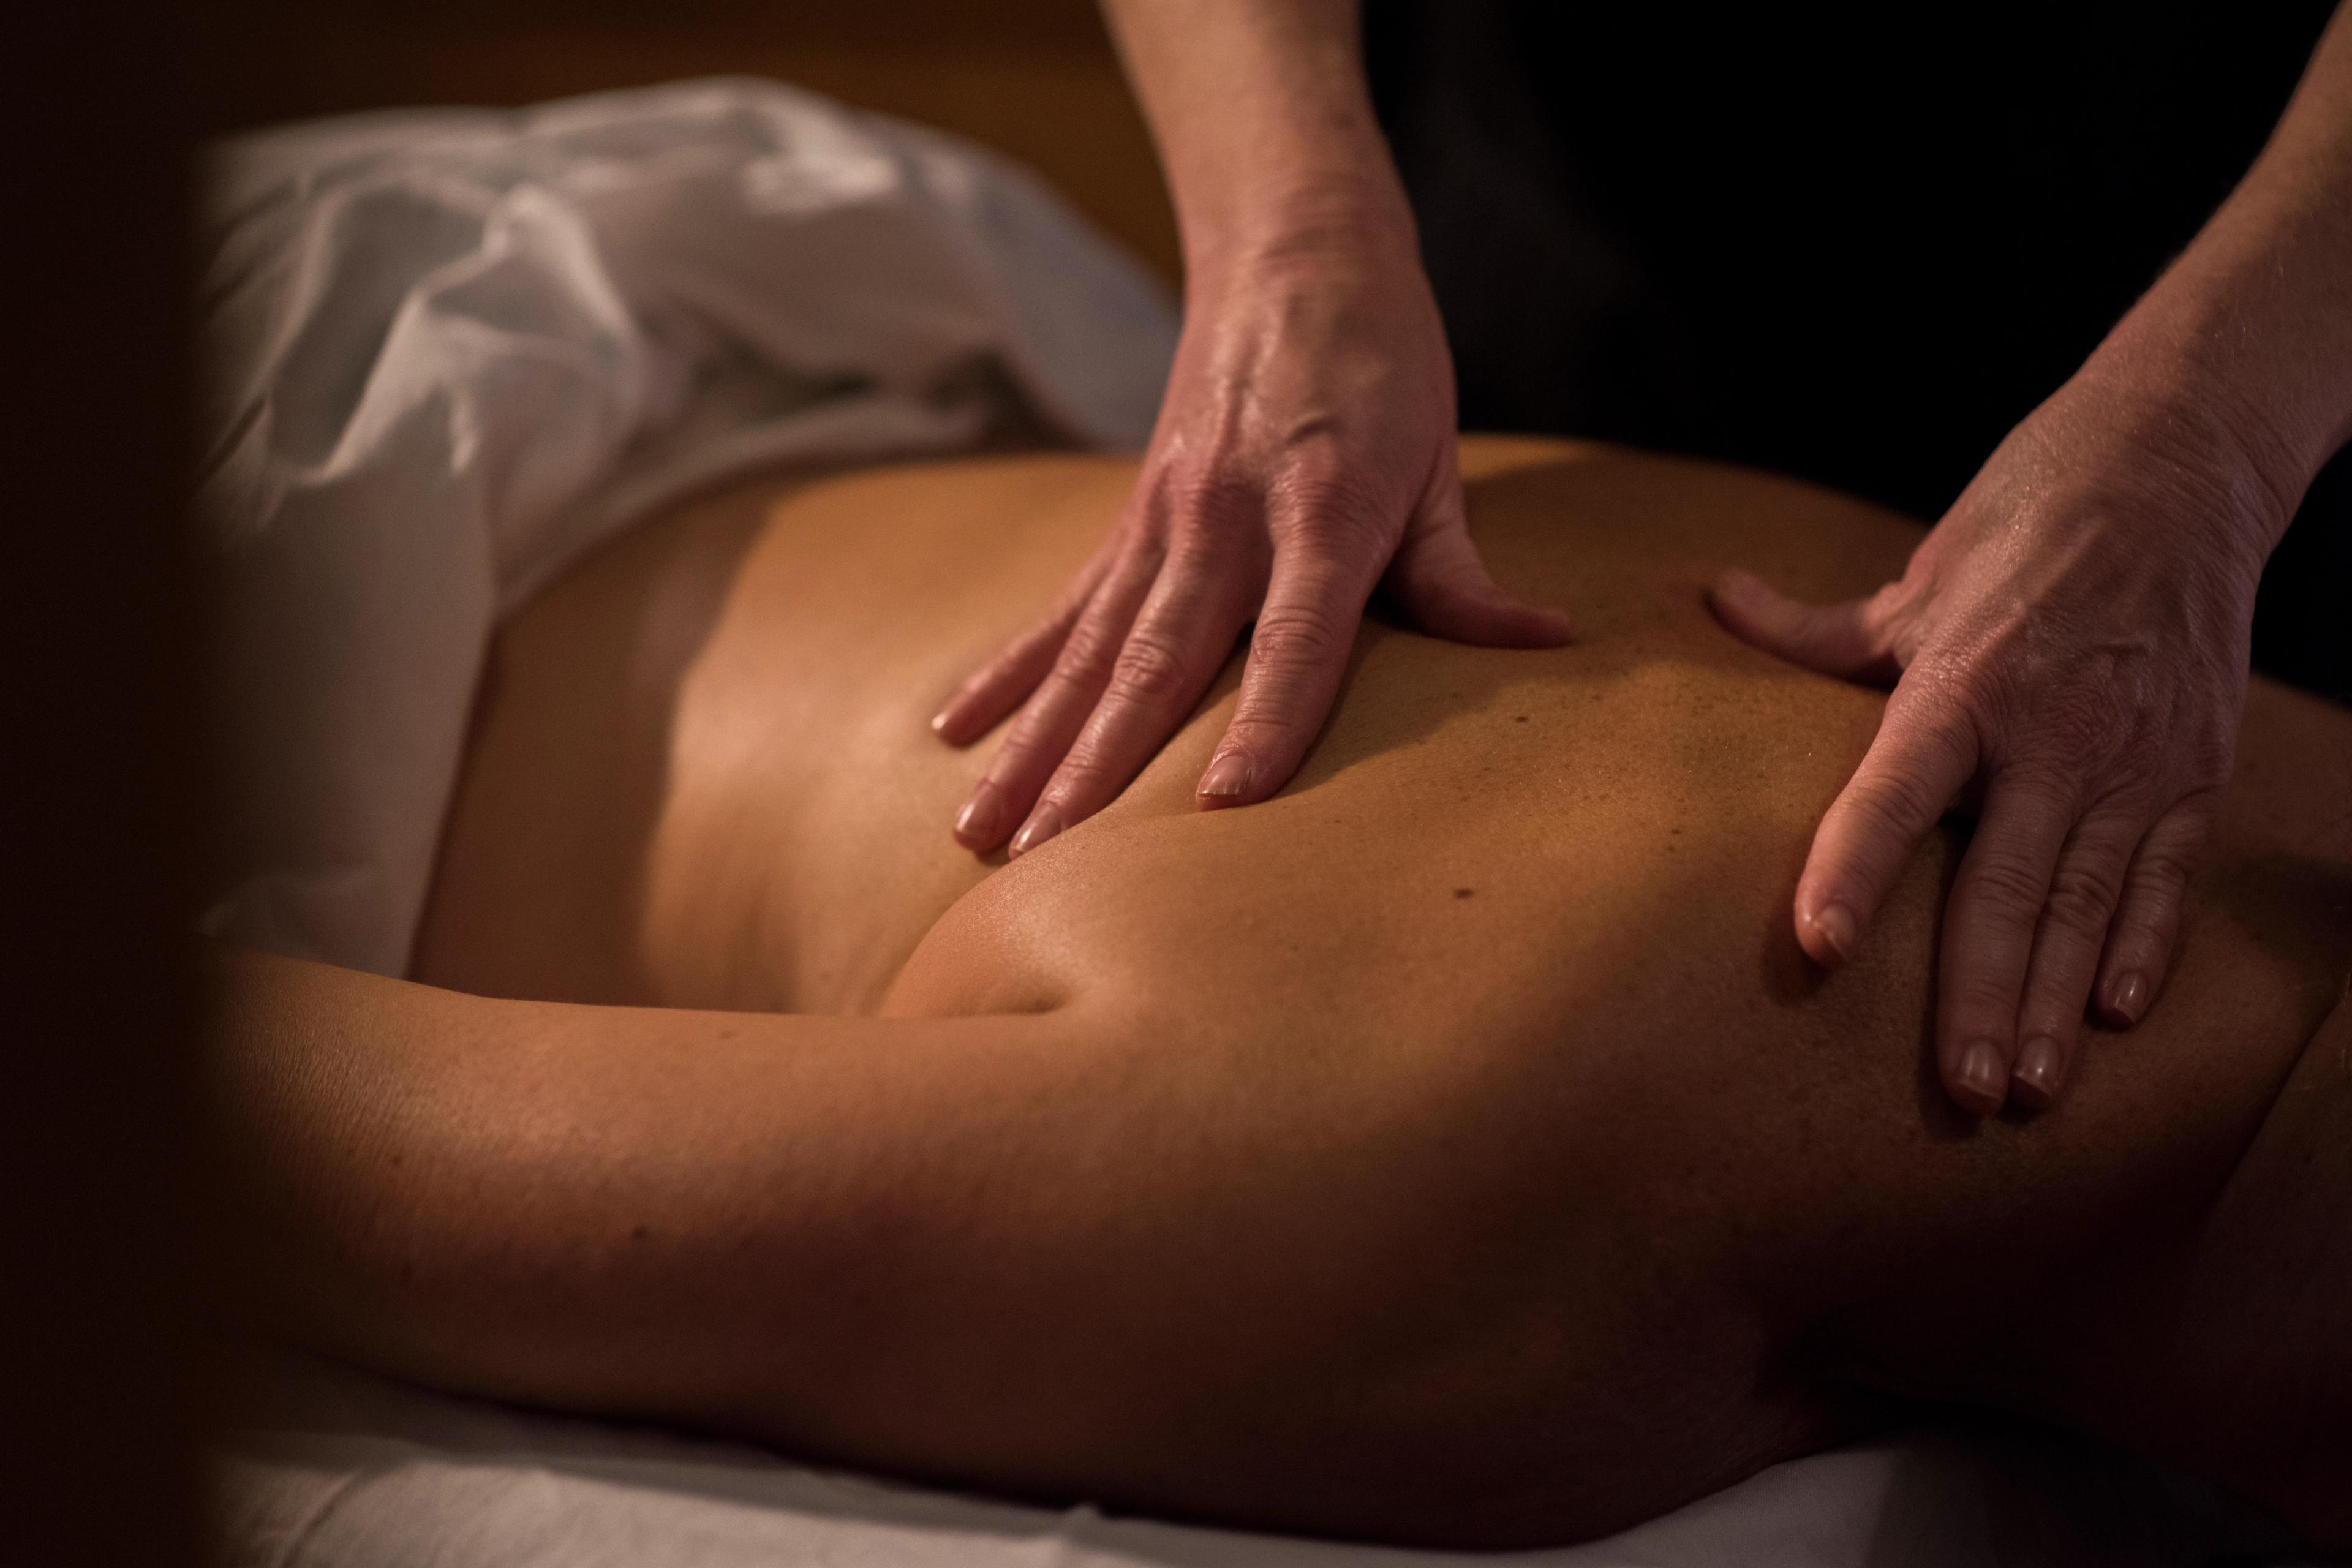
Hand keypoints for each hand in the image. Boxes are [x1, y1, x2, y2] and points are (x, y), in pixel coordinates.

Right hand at [935, 222, 1570, 855]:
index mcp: (1321, 508)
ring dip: (1033, 745)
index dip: (1264, 723)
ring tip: (977, 832)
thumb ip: (1461, 575)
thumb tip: (1543, 644)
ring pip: (1091, 650)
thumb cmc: (1385, 364)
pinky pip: (1063, 609)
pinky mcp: (1130, 519)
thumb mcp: (1438, 466)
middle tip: (1049, 857)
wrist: (1294, 248)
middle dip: (1098, 766)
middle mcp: (1225, 517)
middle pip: (1160, 660)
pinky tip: (955, 729)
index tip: (1221, 807)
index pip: (1295, 639)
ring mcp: (1163, 518)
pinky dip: (1010, 673)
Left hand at [1709, 372, 2281, 1114]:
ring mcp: (2136, 754)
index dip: (1854, 866)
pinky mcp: (2196, 767)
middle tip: (1955, 1090)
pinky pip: (2164, 874)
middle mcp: (2057, 728)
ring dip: (2054, 999)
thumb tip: (1712, 600)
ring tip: (2025, 1087)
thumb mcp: (1918, 575)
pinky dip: (2143, 945)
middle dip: (1980, 991)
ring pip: (2088, 900)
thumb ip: (1815, 627)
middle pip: (2006, 880)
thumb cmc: (2030, 517)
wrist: (2185, 462)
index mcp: (1968, 680)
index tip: (1821, 945)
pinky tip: (2113, 1014)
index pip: (1896, 790)